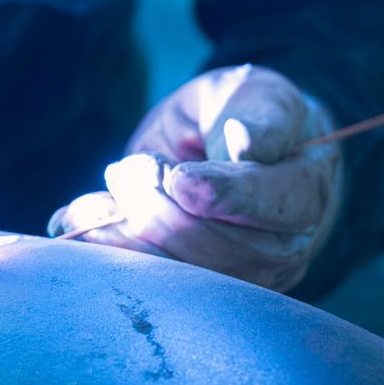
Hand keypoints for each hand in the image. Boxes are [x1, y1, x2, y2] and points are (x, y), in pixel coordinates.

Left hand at [49, 65, 343, 291]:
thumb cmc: (246, 111)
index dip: (223, 195)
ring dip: (127, 236)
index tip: (176, 176)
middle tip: (127, 168)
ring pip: (183, 275)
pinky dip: (109, 253)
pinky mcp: (202, 291)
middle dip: (161, 210)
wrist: (232, 144)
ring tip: (95, 198)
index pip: (272, 204)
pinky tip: (77, 222)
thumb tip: (247, 144)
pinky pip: (155, 285)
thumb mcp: (255, 94)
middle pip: (221, 247)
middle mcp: (285, 245)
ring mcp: (245, 277)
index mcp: (306, 190)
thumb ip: (259, 115)